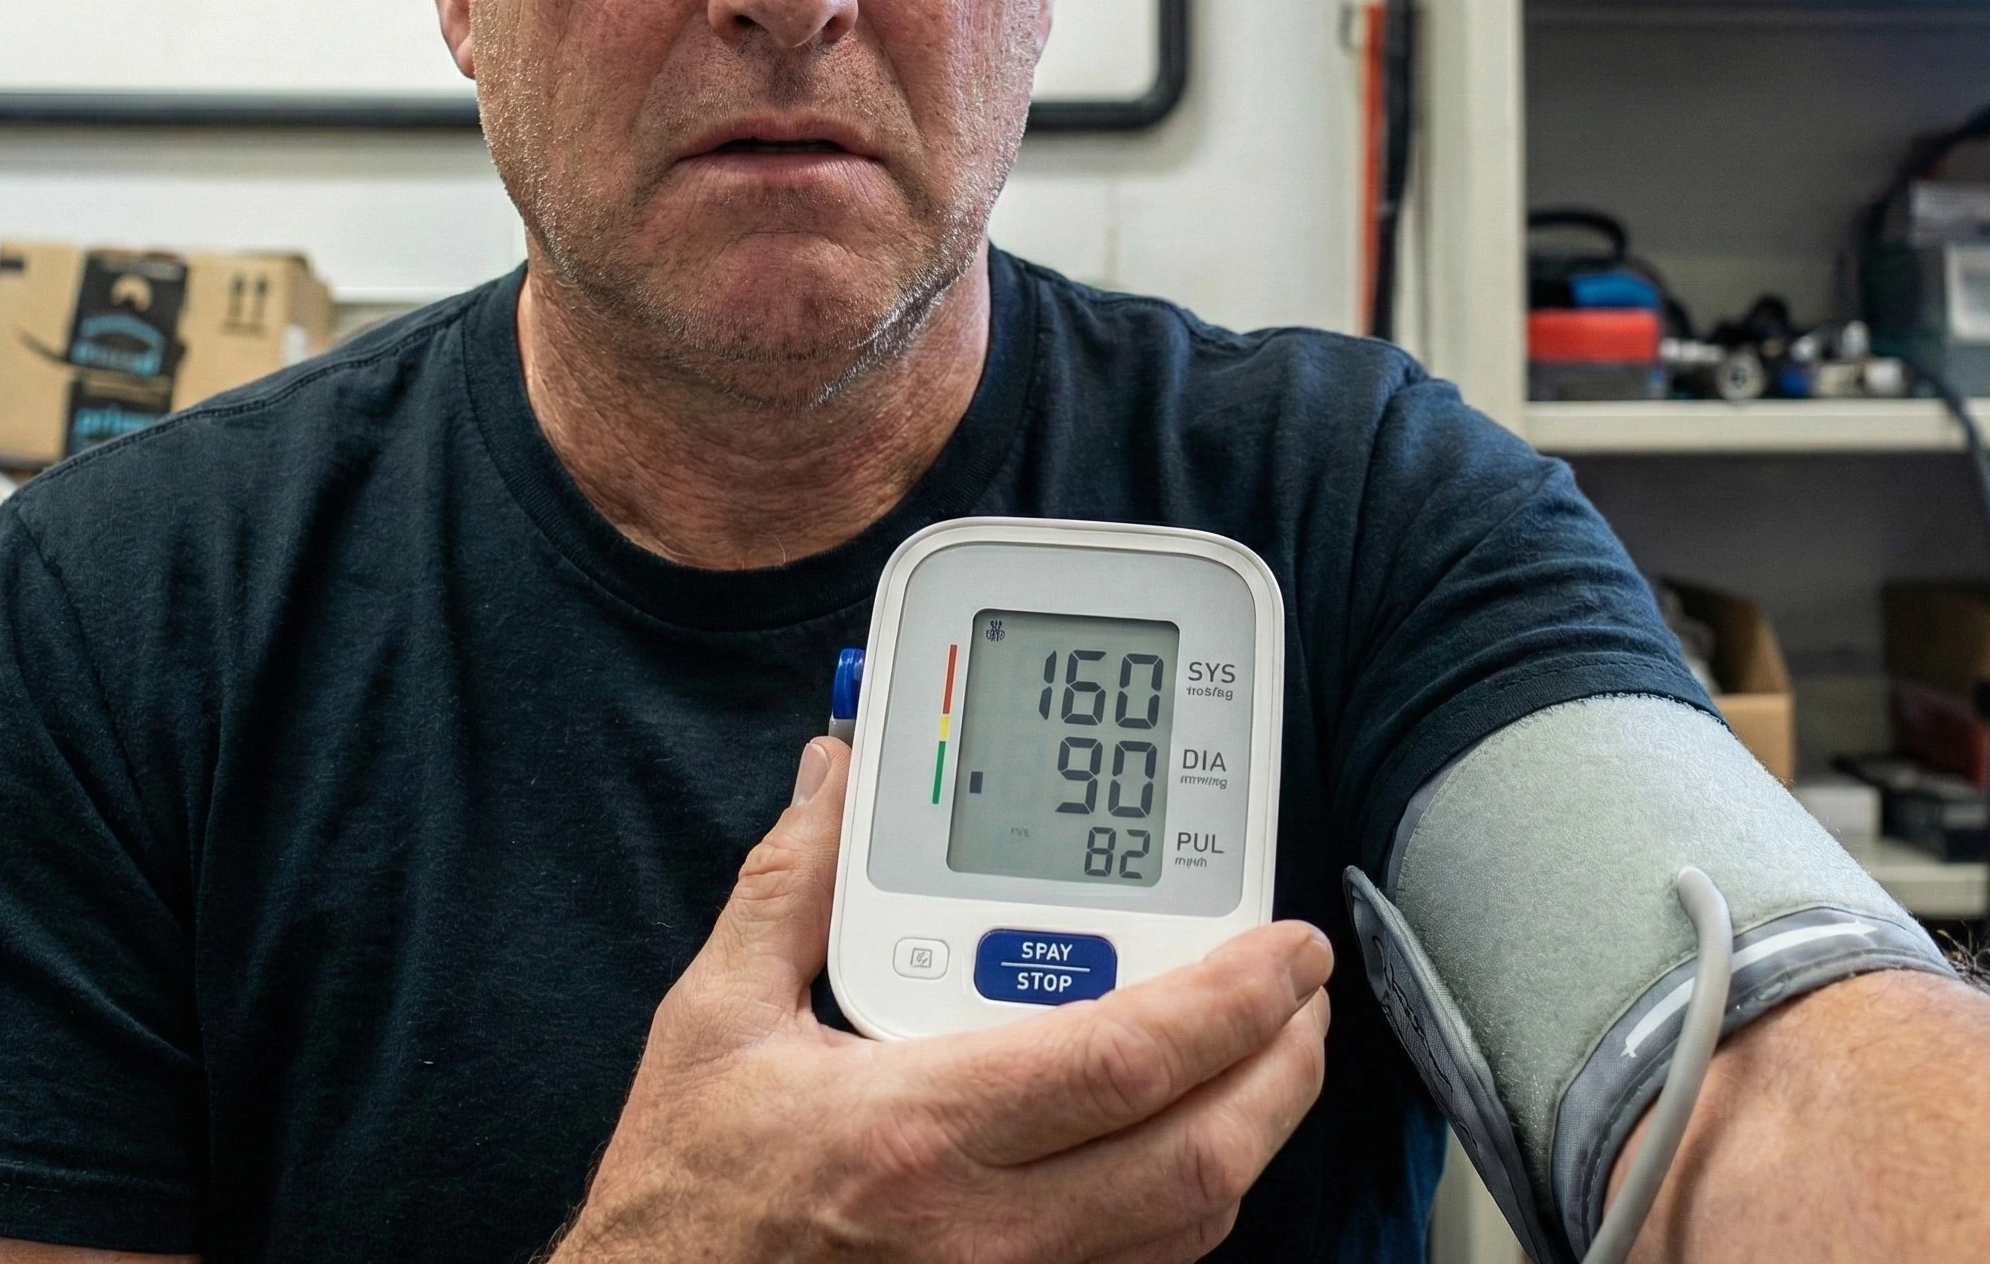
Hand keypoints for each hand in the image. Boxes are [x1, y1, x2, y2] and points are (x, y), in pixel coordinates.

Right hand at [551, 738, 1330, 1263]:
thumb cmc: (682, 1188)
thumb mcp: (713, 1015)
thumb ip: (790, 880)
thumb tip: (836, 772)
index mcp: (916, 1129)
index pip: (1124, 1062)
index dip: (1230, 1002)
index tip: (1284, 947)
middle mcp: (980, 1232)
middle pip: (1195, 1159)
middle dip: (1281, 1069)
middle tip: (1307, 990)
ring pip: (1186, 1227)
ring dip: (1254, 1132)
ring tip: (1274, 1048)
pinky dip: (1192, 1198)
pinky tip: (1191, 1131)